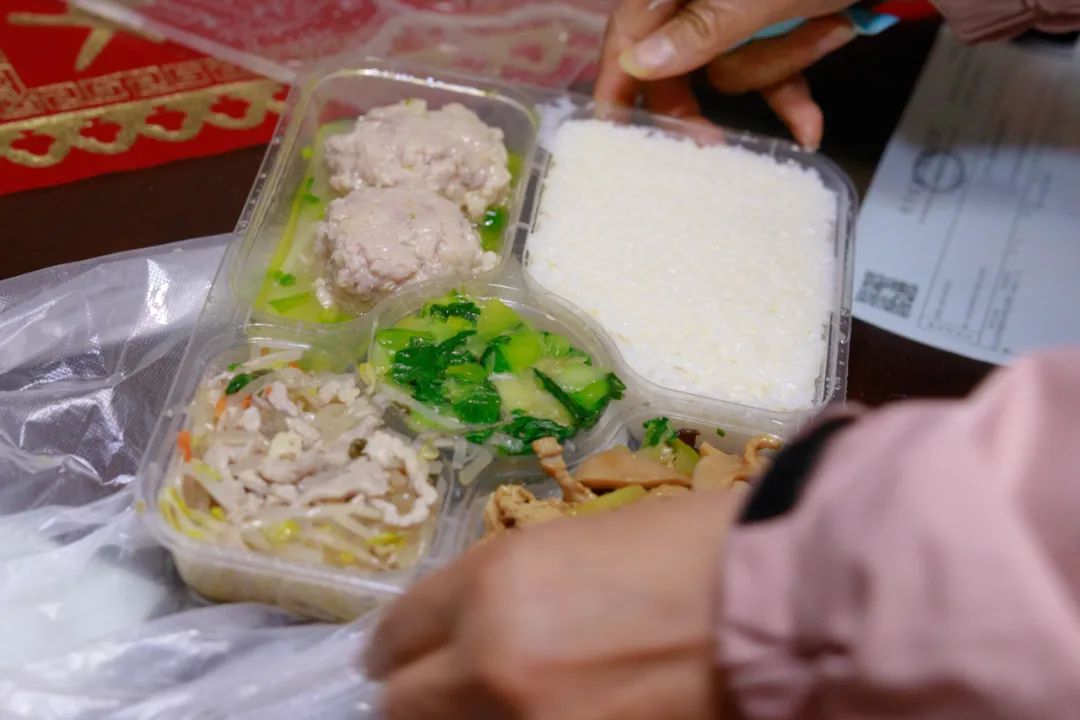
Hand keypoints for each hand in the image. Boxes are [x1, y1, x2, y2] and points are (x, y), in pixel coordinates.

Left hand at [366, 489, 737, 719]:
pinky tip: (544, 714)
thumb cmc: (695, 550)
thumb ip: (505, 594)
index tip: (403, 658)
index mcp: (490, 583)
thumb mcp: (576, 548)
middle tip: (440, 692)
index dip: (397, 649)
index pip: (395, 634)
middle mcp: (490, 661)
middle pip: (402, 706)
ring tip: (499, 703)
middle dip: (417, 696)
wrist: (787, 600)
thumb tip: (467, 630)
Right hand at [596, 0, 858, 148]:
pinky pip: (771, 77)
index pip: (629, 28)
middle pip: (673, 62)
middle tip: (706, 143)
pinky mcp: (778, 29)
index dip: (616, 79)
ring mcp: (741, 16)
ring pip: (732, 72)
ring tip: (823, 24)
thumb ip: (701, 28)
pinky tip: (810, 130)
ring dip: (777, 64)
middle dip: (703, 97)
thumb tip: (640, 62)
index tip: (612, 131)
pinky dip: (793, 97)